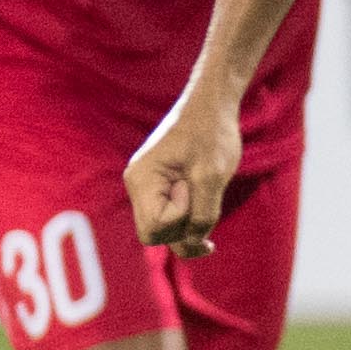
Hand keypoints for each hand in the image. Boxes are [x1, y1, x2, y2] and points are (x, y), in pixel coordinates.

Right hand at [127, 98, 242, 258]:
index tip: (192, 185)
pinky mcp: (162, 188)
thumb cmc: (212, 134)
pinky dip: (190, 218)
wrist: (212, 106)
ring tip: (208, 195)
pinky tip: (207, 214)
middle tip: (203, 195)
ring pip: (166, 229)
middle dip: (184, 228)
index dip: (181, 216)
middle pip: (156, 235)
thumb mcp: (212, 176)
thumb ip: (203, 214)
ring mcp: (149, 188)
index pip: (155, 228)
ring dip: (190, 223)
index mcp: (141, 180)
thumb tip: (193, 243)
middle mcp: (138, 186)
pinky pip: (172, 217)